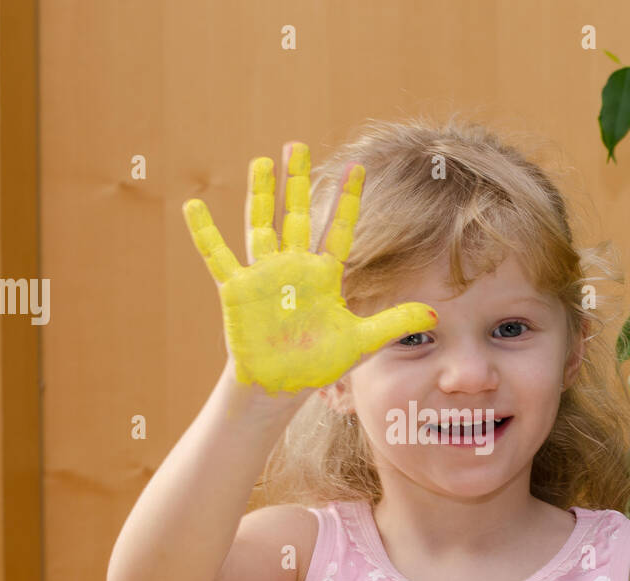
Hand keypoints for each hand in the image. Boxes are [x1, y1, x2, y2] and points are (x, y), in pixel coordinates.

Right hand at [182, 142, 436, 394]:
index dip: (347, 199)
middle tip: (298, 145)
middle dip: (299, 181)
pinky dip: (205, 233)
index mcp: (324, 275)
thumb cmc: (317, 363)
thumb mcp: (360, 342)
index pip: (340, 229)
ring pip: (262, 224)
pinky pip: (217, 256)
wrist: (280, 385)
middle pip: (298, 215)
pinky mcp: (237, 289)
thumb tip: (436, 316)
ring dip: (261, 194)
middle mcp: (294, 267)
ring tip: (262, 161)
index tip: (355, 166)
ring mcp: (263, 274)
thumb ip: (393, 323)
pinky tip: (193, 206)